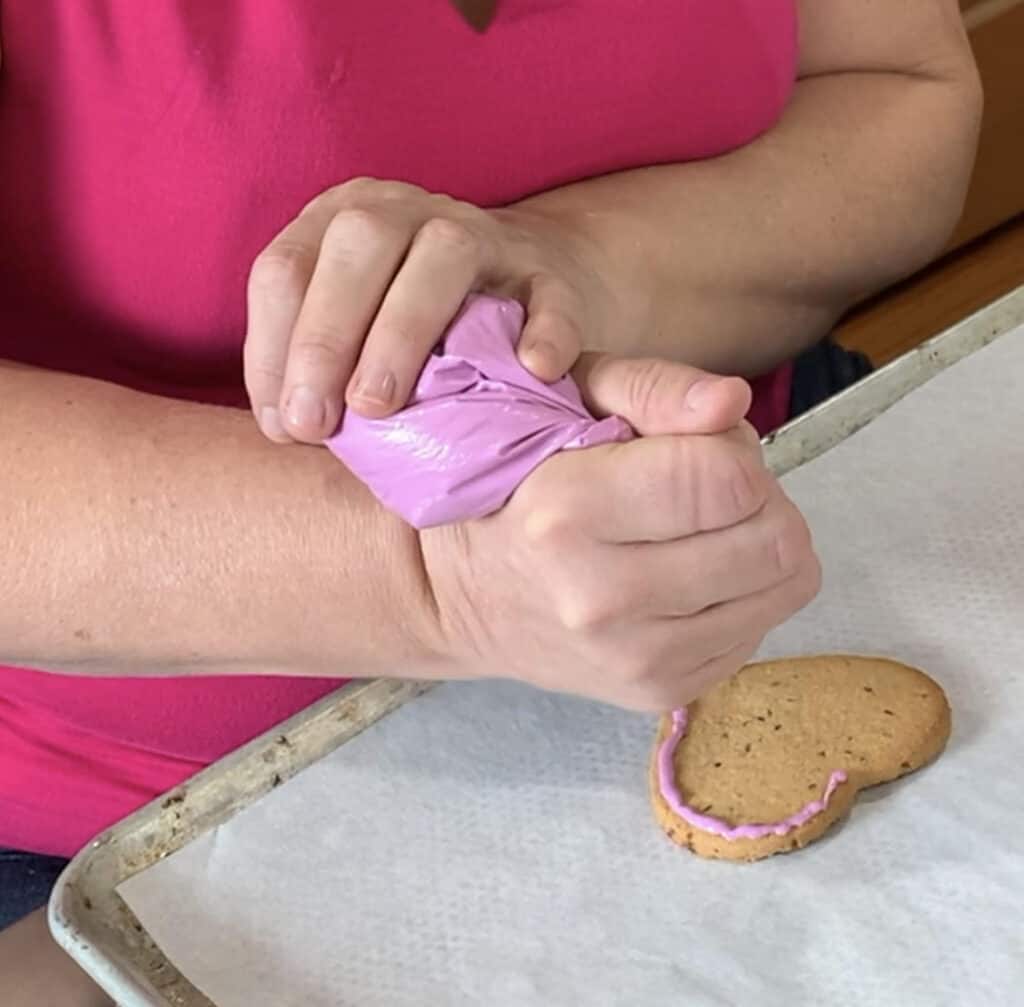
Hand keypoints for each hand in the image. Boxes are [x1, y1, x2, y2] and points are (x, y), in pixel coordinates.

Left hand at [244, 177, 611, 442]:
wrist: (517, 288)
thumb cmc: (412, 328)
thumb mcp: (351, 330)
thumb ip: (315, 367)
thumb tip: (287, 424)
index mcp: (341, 223)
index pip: (287, 268)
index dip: (273, 346)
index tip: (284, 424)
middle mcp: (406, 212)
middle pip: (359, 242)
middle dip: (326, 335)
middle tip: (317, 423)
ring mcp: (483, 234)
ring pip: (445, 255)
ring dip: (403, 332)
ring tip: (381, 406)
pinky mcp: (545, 271)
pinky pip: (547, 295)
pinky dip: (544, 331)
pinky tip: (533, 371)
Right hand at [419, 356, 819, 710]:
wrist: (459, 595)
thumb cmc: (513, 485)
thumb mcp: (564, 406)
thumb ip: (652, 388)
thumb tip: (735, 401)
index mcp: (569, 510)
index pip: (729, 479)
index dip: (733, 448)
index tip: (698, 447)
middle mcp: (603, 597)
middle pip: (776, 539)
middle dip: (761, 497)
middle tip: (709, 489)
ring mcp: (635, 658)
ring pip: (787, 587)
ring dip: (761, 546)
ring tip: (699, 532)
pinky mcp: (659, 693)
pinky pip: (761, 629)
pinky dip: (740, 595)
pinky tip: (687, 578)